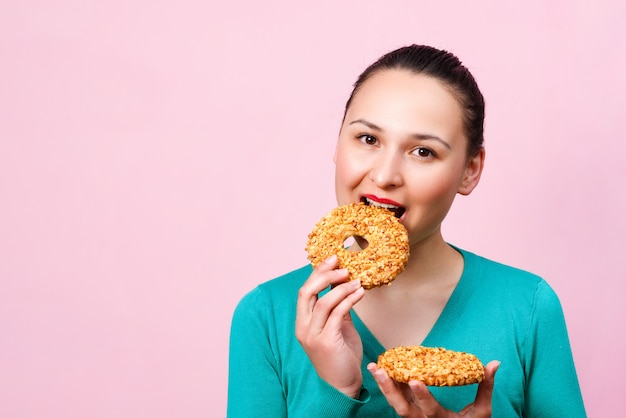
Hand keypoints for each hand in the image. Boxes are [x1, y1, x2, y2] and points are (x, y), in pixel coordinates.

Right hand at [295, 255, 365, 397]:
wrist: (342, 385)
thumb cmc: (341, 357)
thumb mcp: (338, 328)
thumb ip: (338, 309)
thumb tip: (346, 287)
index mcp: (303, 322)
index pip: (305, 291)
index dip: (317, 273)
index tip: (333, 259)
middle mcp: (303, 327)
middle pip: (307, 291)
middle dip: (324, 274)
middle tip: (343, 265)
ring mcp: (313, 335)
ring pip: (324, 301)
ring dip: (342, 287)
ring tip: (356, 280)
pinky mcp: (326, 342)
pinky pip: (337, 314)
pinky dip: (349, 299)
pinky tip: (360, 293)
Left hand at [367, 360, 499, 416]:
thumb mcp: (481, 413)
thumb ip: (486, 388)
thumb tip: (494, 363)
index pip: (429, 409)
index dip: (422, 395)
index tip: (414, 380)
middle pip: (402, 408)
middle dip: (389, 389)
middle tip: (380, 370)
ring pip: (395, 403)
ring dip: (384, 385)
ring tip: (374, 367)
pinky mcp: (410, 412)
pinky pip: (397, 399)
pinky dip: (389, 385)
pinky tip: (382, 369)